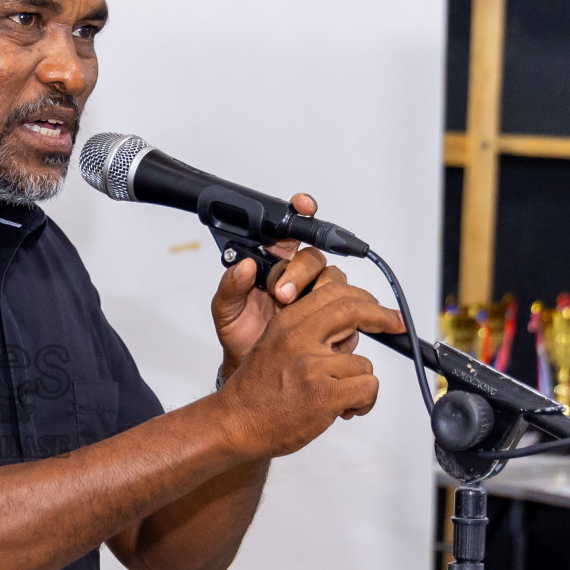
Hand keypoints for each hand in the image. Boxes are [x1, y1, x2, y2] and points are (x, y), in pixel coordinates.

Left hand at [210, 193, 354, 373]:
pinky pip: (345, 308)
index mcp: (272, 261)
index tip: (303, 205)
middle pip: (314, 256)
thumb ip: (229, 286)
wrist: (253, 364)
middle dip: (300, 271)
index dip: (301, 212)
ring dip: (317, 292)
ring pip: (333, 279)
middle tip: (282, 293)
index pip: (291, 229)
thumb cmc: (239, 332)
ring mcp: (316, 293)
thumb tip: (243, 266)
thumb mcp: (225, 310)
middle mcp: (298, 273)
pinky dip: (332, 313)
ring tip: (291, 309)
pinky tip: (314, 324)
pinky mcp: (331, 314)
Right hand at [218, 281, 405, 456]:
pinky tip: (346, 410)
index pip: (333, 293)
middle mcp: (299, 339)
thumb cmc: (255, 391)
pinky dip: (363, 402)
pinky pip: (367, 388)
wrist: (235, 423)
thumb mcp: (273, 346)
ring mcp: (312, 366)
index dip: (364, 299)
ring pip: (364, 363)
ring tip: (342, 398)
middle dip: (382, 316)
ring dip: (360, 383)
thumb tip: (348, 329)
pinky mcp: (324, 394)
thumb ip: (306, 332)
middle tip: (395, 323)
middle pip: (353, 310)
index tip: (380, 308)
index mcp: (286, 324)